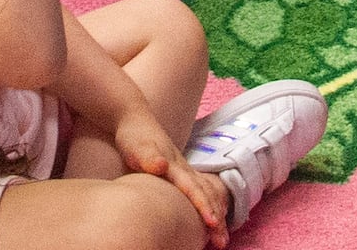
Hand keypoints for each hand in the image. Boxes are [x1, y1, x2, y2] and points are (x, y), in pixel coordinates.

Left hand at [117, 110, 231, 246]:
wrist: (134, 118)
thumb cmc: (133, 136)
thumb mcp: (136, 146)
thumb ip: (148, 156)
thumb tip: (161, 165)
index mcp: (175, 166)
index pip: (193, 189)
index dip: (203, 206)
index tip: (213, 224)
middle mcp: (183, 169)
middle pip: (206, 194)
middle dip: (216, 217)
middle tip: (223, 242)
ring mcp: (183, 170)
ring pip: (207, 193)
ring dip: (216, 213)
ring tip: (222, 236)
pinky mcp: (179, 173)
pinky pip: (201, 191)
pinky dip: (210, 204)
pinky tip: (211, 215)